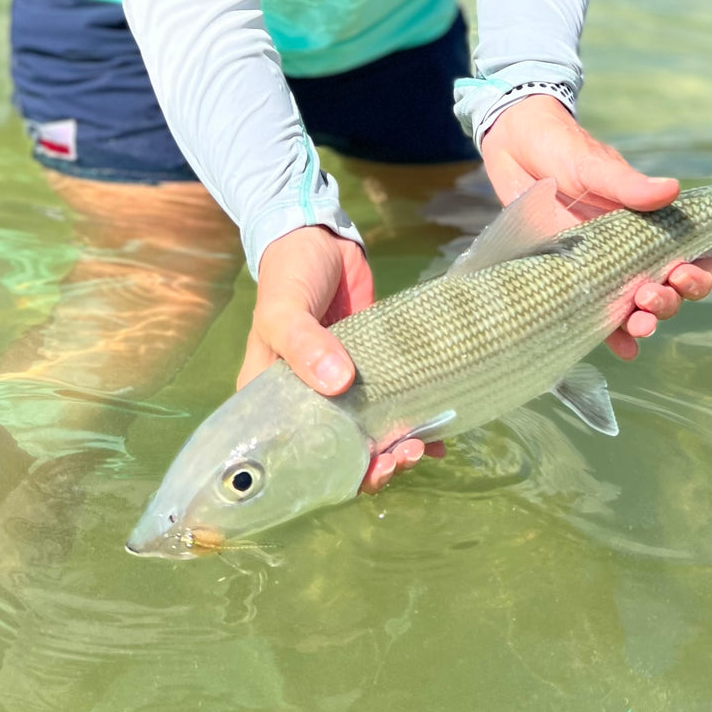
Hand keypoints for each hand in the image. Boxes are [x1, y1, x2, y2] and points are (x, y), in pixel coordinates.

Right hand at [238, 225, 440, 493]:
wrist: (321, 238)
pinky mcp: (375, 374)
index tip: (366, 469)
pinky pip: (394, 408)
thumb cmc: (288, 276)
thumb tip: (338, 383)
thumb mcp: (283, 310)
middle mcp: (309, 405)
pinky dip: (414, 426)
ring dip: (396, 451)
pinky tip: (436, 439)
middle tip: (402, 456)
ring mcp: (343, 392)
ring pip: (370, 438)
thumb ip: (305, 345)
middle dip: (374, 466)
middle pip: (341, 454)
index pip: (299, 454)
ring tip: (419, 449)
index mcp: (275, 402)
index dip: (331, 472)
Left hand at [480, 95, 711, 358]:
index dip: (697, 272)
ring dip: (645, 323)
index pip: (690, 254)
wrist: (512, 149)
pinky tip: (624, 350)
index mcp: (649, 223)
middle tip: (650, 297)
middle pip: (668, 288)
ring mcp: (601, 269)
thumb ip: (627, 183)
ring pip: (636, 308)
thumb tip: (671, 190)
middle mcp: (631, 251)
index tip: (682, 274)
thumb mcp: (593, 165)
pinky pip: (595, 316)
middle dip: (669, 301)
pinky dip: (613, 337)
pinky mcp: (570, 281)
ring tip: (638, 326)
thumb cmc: (561, 149)